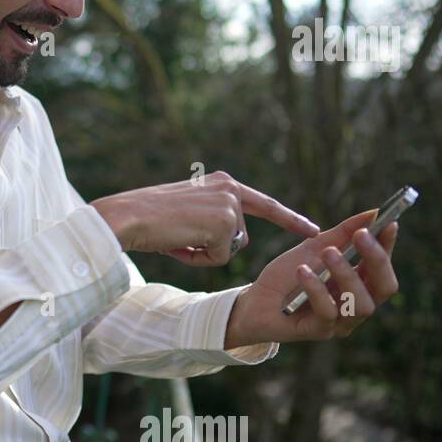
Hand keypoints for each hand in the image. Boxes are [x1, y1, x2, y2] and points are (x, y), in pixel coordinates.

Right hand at [91, 171, 318, 265]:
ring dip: (203, 253)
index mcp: (222, 183)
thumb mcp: (186, 211)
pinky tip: (178, 243)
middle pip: (239, 238)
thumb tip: (230, 243)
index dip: (290, 219)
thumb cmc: (147, 219)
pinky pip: (219, 258)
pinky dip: (198, 258)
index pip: (264, 204)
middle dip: (213, 247)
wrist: (127, 216)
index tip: (314, 230)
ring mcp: (230, 205)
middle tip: (179, 237)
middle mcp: (231, 189)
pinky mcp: (225, 223)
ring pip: (229, 249)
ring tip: (176, 237)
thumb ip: (211, 220)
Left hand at [225, 209, 400, 347]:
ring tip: (327, 252)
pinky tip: (302, 271)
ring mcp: (341, 322)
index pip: (383, 266)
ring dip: (346, 273)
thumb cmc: (286, 277)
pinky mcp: (320, 331)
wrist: (254, 301)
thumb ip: (343, 233)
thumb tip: (373, 213)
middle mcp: (355, 305)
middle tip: (360, 235)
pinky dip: (317, 288)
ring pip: (360, 303)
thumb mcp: (314, 248)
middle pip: (384, 287)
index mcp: (359, 284)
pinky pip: (328, 312)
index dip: (388, 246)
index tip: (388, 223)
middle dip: (376, 259)